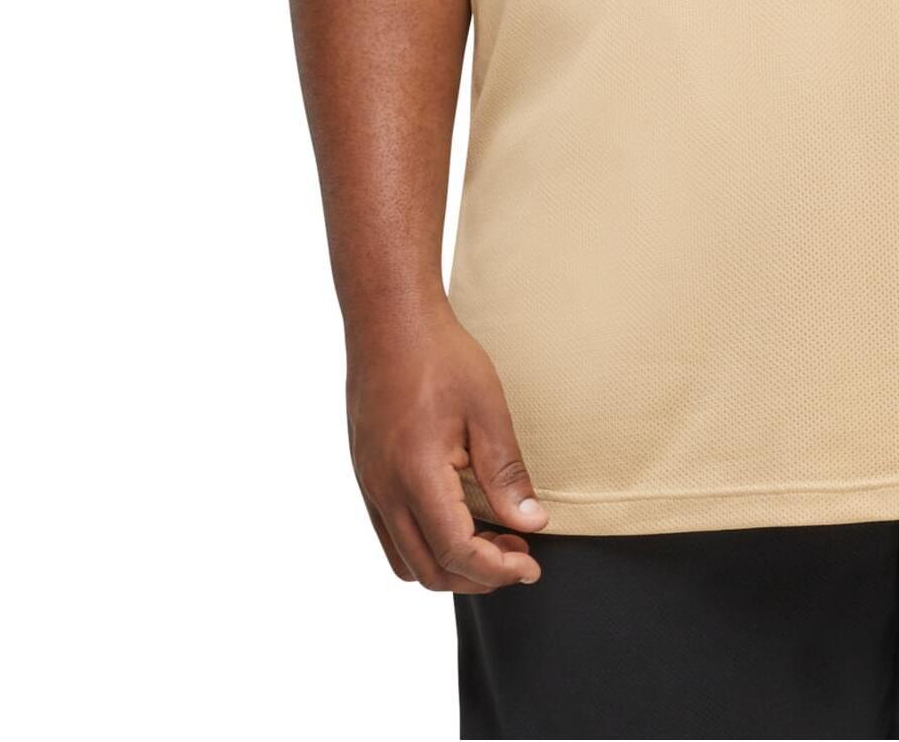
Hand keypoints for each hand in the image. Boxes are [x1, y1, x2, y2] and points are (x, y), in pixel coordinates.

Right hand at [346, 306, 549, 591]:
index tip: (532, 567)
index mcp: (415, 475)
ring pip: (405, 561)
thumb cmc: (440, 356)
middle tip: (520, 555)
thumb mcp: (486, 408)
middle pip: (429, 570)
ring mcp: (370, 487)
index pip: (456, 552)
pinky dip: (426, 546)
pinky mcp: (366, 477)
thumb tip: (531, 523)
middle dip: (478, 577)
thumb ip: (506, 473)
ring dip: (450, 566)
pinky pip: (391, 536)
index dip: (498, 570)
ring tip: (493, 541)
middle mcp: (384, 491)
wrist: (388, 322)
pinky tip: (459, 519)